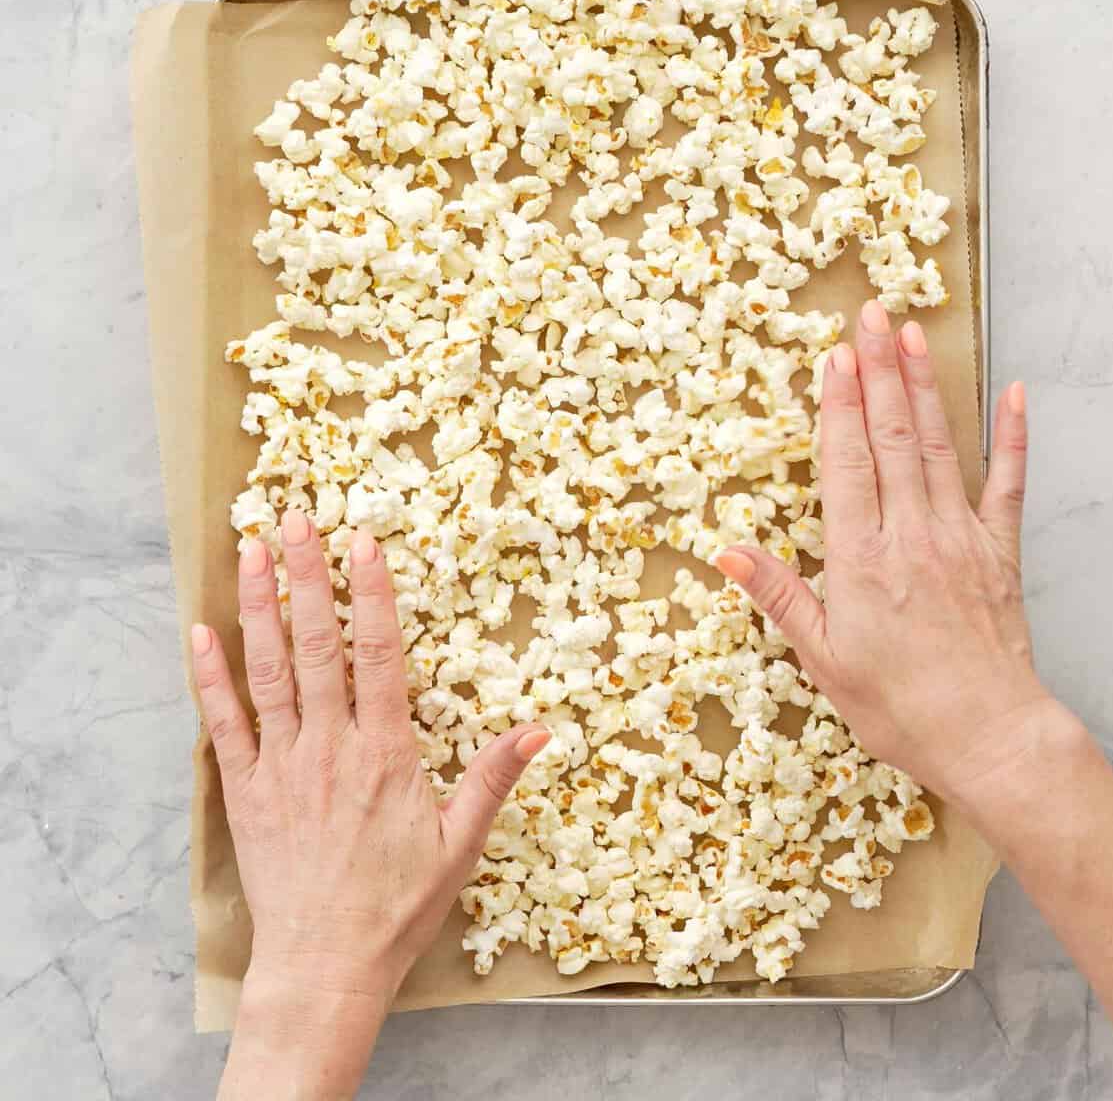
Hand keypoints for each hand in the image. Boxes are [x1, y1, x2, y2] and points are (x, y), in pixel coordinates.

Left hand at [191, 511, 546, 1098]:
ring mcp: (282, 765)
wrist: (325, 966)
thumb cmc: (397, 905)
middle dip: (307, 577)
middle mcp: (329, 747)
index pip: (380, 656)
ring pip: (269, 671)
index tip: (364, 542)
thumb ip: (494, 779)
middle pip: (318, 646)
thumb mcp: (461, 843)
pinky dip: (210, 678)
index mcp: (385, 753)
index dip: (373, 595)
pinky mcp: (246, 791)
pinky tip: (200, 633)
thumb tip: (540, 729)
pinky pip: (223, 724)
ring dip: (260, 608)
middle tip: (297, 518)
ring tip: (253, 551)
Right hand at [715, 300, 1054, 804]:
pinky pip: (1007, 484)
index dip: (839, 405)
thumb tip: (726, 550)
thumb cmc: (898, 705)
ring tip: (914, 335)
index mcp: (860, 557)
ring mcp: (960, 536)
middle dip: (879, 371)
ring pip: (938, 445)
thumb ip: (777, 595)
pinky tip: (1013, 394)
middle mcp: (910, 533)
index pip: (846, 462)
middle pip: (890, 436)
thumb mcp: (821, 658)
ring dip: (924, 386)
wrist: (988, 736)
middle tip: (872, 315)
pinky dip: (1012, 437)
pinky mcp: (998, 552)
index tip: (835, 356)